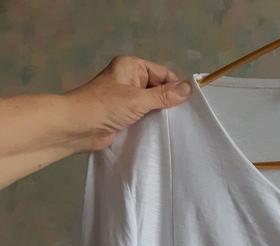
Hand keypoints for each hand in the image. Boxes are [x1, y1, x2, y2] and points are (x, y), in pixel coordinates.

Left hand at [62, 55, 193, 151]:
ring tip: (175, 127)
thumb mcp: (138, 99)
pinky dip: (151, 123)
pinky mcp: (123, 114)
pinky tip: (161, 132)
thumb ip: (164, 96)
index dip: (176, 87)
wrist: (77, 127)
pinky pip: (143, 116)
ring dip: (160, 114)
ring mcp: (126, 97)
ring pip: (151, 104)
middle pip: (158, 88)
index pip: (163, 74)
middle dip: (169, 102)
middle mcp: (129, 78)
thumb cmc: (105, 107)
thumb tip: (189, 89)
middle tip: (183, 119)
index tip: (188, 105)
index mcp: (132, 66)